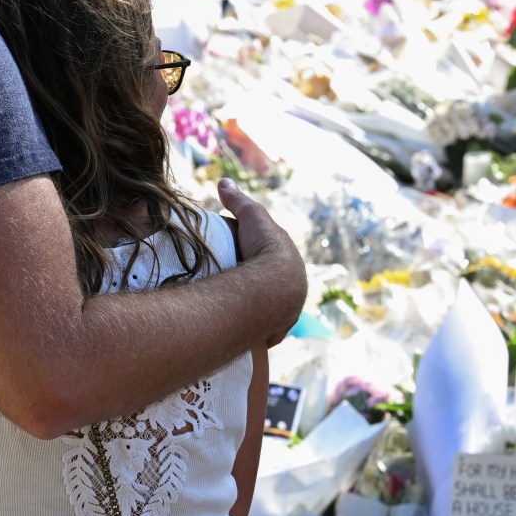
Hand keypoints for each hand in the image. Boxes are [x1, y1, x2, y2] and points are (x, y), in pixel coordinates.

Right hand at [215, 179, 306, 344]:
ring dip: (255, 313)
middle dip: (256, 290)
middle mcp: (293, 292)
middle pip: (270, 290)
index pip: (271, 264)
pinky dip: (253, 332)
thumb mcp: (251, 215)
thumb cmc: (264, 247)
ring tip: (229, 310)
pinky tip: (239, 330)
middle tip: (228, 286)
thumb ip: (237, 200)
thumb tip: (223, 182)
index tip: (234, 259)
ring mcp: (284, 315)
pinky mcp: (273, 332)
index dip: (255, 260)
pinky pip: (263, 334)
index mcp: (290, 265)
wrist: (274, 284)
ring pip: (269, 314)